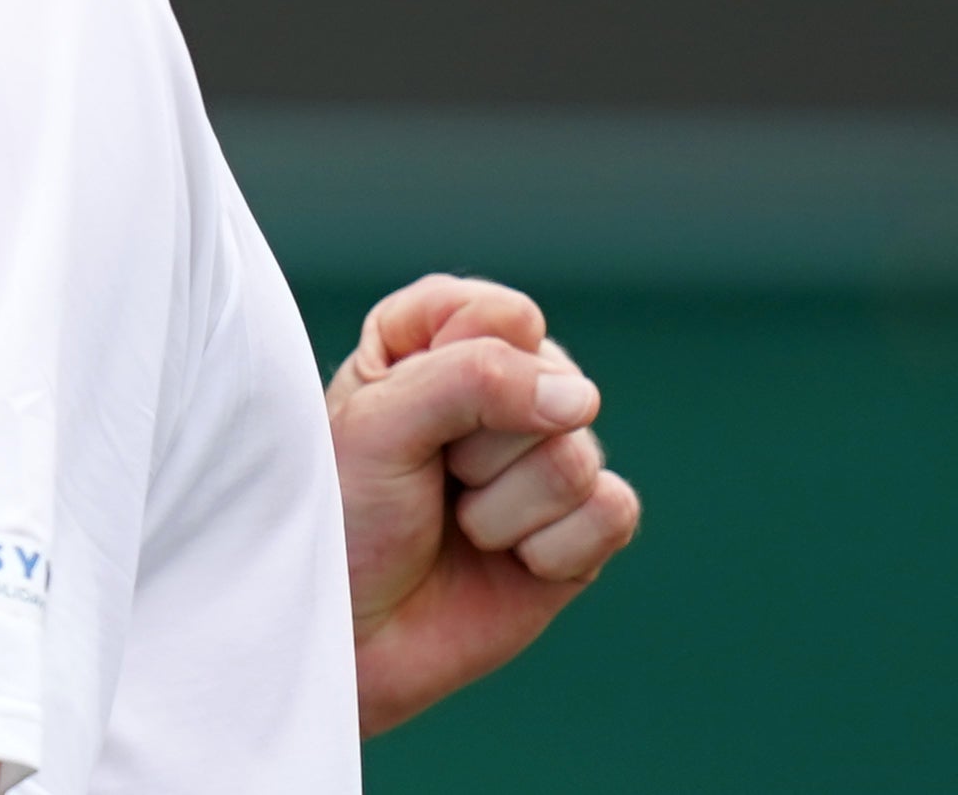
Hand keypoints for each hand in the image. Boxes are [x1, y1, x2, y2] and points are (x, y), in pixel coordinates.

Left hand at [325, 274, 642, 735]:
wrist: (353, 643)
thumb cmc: (345, 521)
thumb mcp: (379, 425)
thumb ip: (474, 381)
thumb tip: (581, 400)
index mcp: (440, 337)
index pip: (504, 315)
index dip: (459, 369)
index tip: (400, 414)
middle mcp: (504, 385)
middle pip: (549, 384)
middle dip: (478, 451)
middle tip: (429, 484)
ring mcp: (548, 454)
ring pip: (575, 455)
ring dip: (501, 512)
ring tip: (460, 529)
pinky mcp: (583, 525)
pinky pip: (612, 511)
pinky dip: (551, 551)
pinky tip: (511, 563)